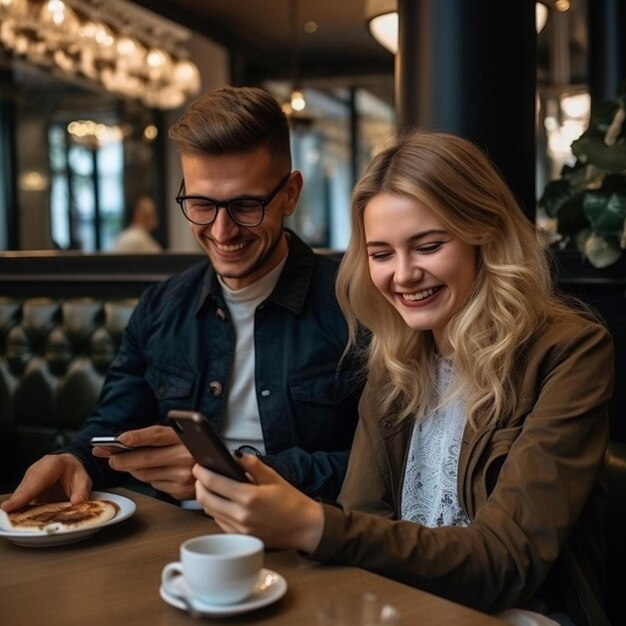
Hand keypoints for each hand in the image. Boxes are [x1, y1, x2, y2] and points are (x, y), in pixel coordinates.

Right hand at [1, 453, 91, 511]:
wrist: (69, 465)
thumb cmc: (75, 473)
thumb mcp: (83, 480)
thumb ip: (81, 491)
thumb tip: (76, 503)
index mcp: (52, 463)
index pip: (36, 480)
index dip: (22, 495)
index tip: (8, 507)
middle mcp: (36, 470)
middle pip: (23, 489)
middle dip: (17, 504)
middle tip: (11, 520)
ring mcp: (28, 478)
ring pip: (20, 494)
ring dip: (17, 508)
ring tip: (15, 522)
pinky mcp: (25, 487)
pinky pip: (20, 499)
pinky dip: (19, 508)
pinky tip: (19, 518)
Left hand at [92, 425, 194, 499]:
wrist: (220, 469)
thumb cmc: (194, 449)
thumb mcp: (182, 438)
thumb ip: (159, 439)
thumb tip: (126, 443)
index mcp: (185, 438)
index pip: (157, 435)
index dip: (138, 436)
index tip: (120, 438)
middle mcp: (185, 457)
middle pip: (147, 459)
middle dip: (124, 459)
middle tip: (110, 458)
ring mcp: (183, 476)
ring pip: (146, 475)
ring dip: (133, 469)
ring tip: (125, 464)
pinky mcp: (181, 491)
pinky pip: (155, 485)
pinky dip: (149, 479)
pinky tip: (152, 472)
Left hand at [193, 453, 323, 552]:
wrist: (304, 528)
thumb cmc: (291, 501)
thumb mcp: (274, 477)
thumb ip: (253, 464)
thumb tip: (235, 455)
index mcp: (248, 497)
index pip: (214, 482)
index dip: (201, 472)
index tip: (198, 465)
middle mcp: (240, 515)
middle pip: (205, 499)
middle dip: (199, 485)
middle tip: (201, 475)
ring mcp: (239, 529)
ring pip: (210, 511)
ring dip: (206, 498)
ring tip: (210, 486)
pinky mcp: (241, 538)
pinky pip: (219, 522)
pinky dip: (216, 510)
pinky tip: (222, 502)